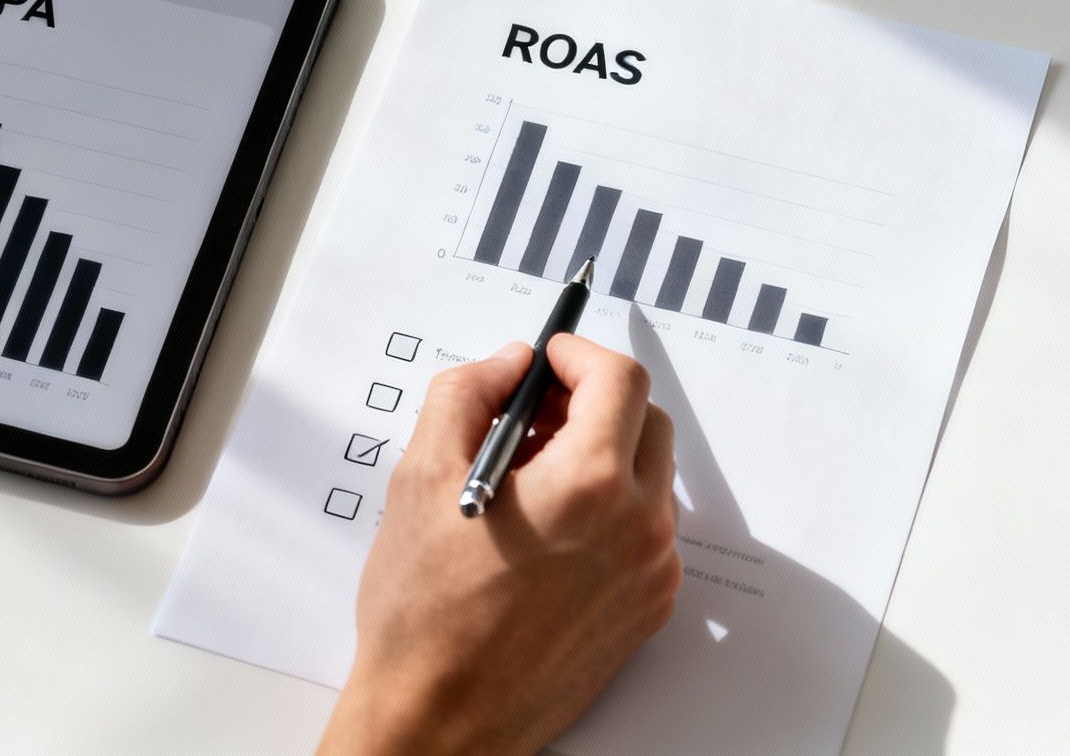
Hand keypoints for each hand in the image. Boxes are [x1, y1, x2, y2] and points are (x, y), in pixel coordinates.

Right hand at [317, 336, 679, 755]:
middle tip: (531, 415)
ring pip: (647, 477)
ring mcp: (650, 574)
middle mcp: (637, 527)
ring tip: (526, 479)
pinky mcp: (647, 610)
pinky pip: (643, 531)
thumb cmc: (425, 612)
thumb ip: (465, 395)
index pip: (616, 379)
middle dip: (592, 401)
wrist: (442, 716)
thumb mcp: (419, 478)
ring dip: (600, 455)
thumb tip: (506, 364)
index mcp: (587, 486)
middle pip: (645, 421)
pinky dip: (607, 509)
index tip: (546, 359)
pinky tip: (544, 532)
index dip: (576, 354)